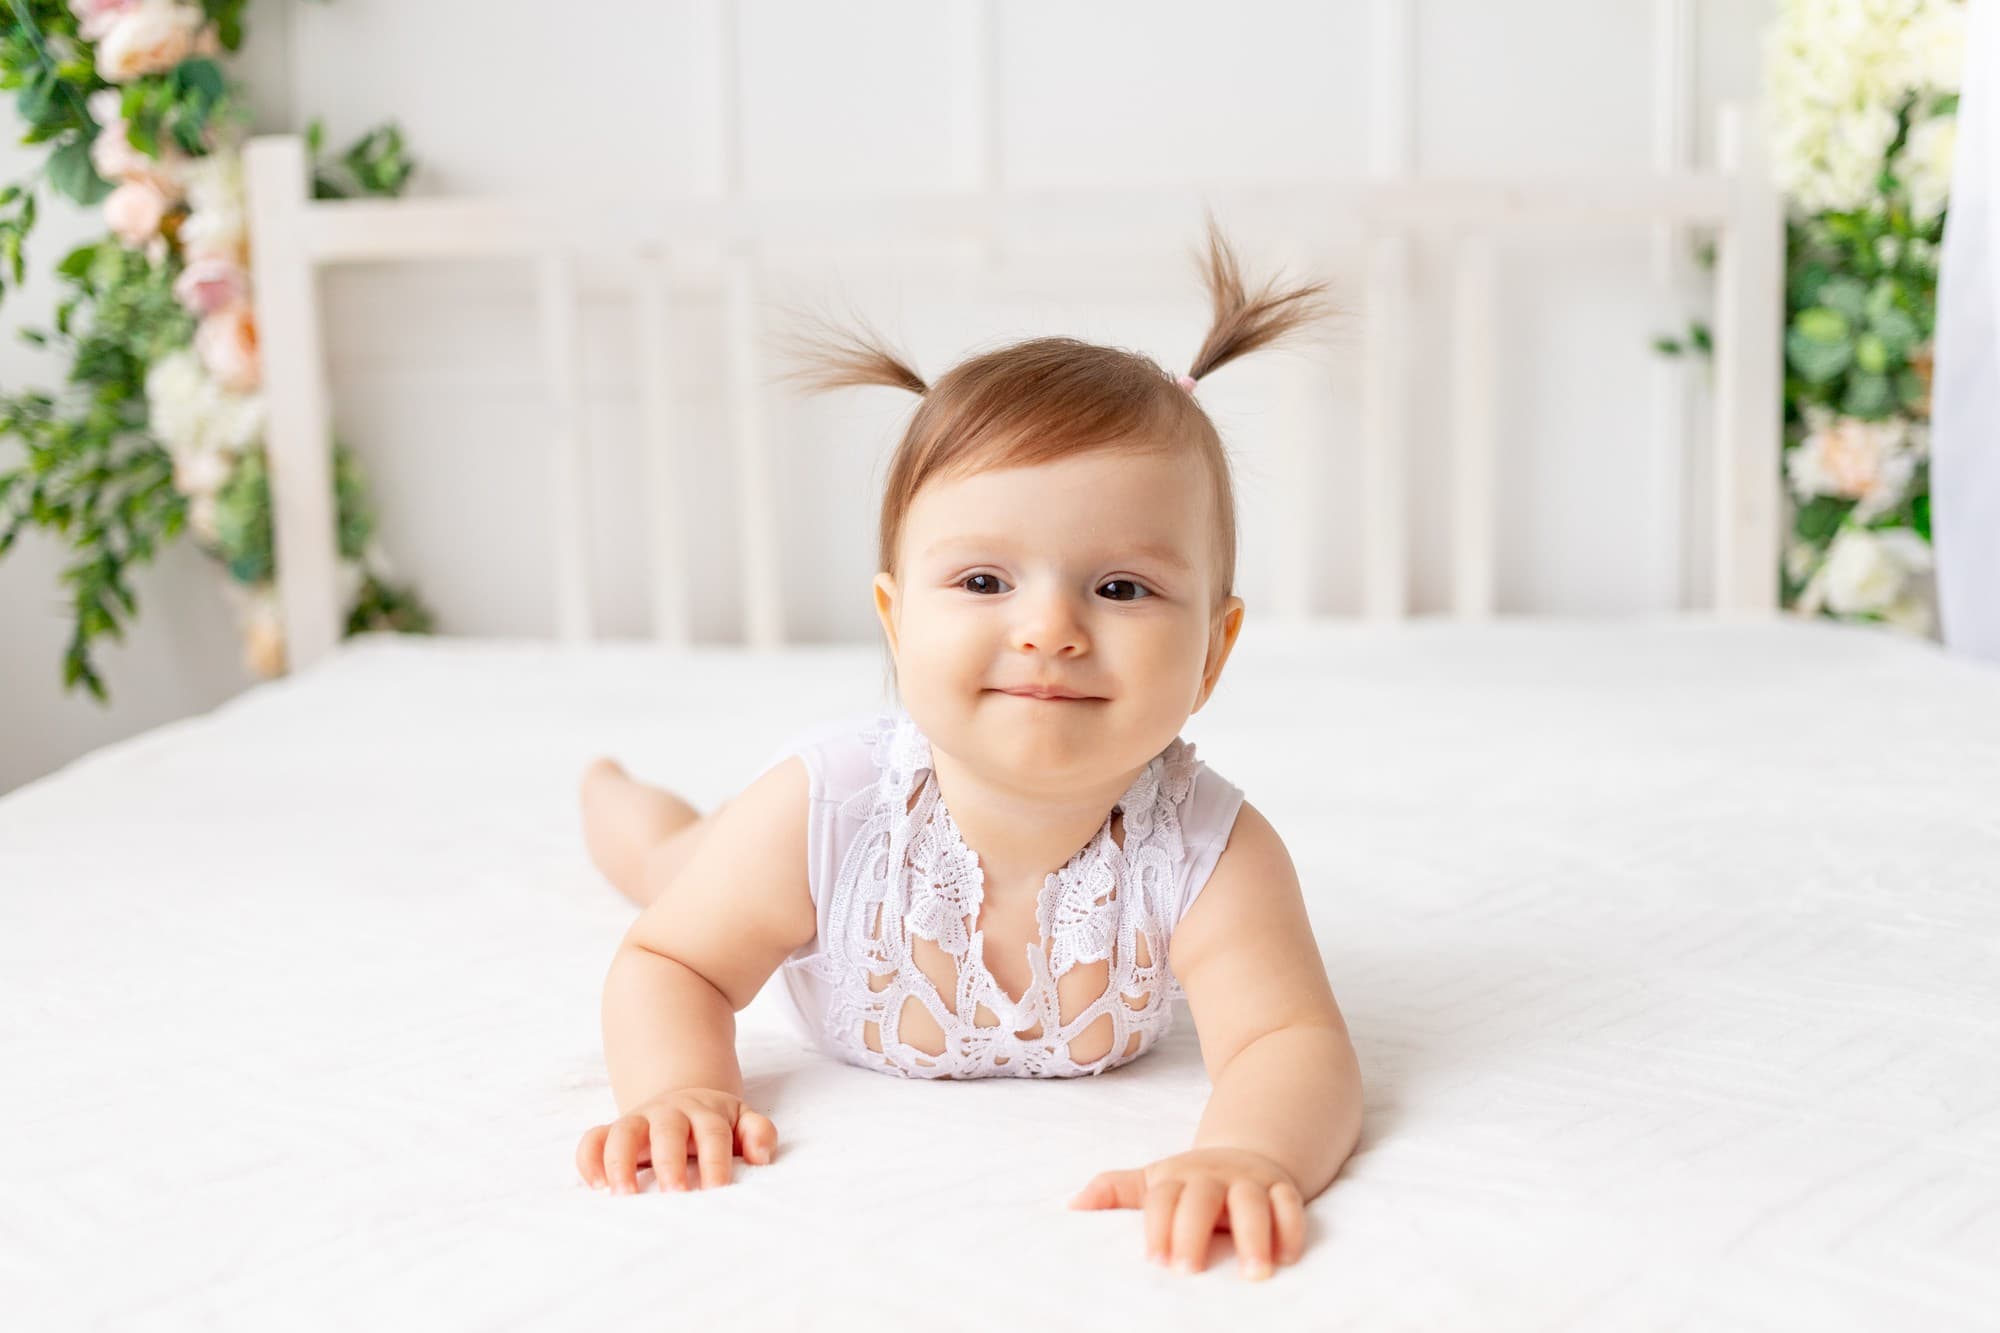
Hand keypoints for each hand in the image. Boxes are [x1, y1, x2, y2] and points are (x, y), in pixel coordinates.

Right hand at [575, 1088, 777, 1193]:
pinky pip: (593, 1139)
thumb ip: (758, 1133)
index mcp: (706, 1112)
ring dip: (621, 1161)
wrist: (682, 1099)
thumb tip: (760, 1156)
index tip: (716, 1192)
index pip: (712, 1134)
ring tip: (623, 1196)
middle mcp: (670, 1113)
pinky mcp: (613, 1132)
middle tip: (675, 1195)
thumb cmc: (715, 1123)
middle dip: (670, 1162)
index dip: (715, 1162)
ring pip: (623, 1131)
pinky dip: (589, 1159)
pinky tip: (597, 1186)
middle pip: (667, 1131)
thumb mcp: (742, 1120)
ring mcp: (639, 1120)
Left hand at [1067, 1147, 1306, 1279]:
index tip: (1153, 1260)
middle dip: (1194, 1232)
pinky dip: (1292, 1227)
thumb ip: (1115, 1192)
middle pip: (1203, 1198)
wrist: (1242, 1153)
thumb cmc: (1190, 1183)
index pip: (1163, 1199)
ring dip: (1255, 1235)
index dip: (1157, 1227)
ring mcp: (1249, 1181)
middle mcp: (1214, 1177)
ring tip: (1254, 1274)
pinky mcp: (1281, 1189)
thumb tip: (1071, 1206)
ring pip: (1253, 1202)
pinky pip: (1290, 1203)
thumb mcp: (1152, 1182)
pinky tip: (1289, 1257)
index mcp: (1177, 1177)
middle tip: (1187, 1272)